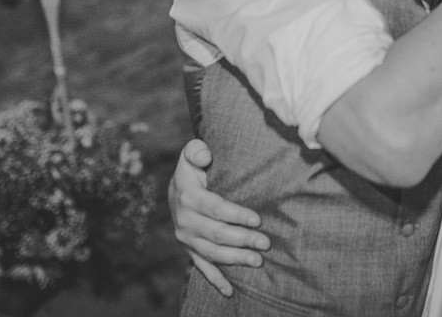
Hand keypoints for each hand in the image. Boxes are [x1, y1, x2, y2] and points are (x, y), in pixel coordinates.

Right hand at [169, 139, 270, 296]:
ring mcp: (186, 238)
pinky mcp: (190, 249)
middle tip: (266, 243)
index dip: (237, 215)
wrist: (175, 189)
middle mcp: (185, 221)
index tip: (257, 220)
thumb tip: (205, 156)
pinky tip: (230, 291)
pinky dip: (216, 280)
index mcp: (188, 197)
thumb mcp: (191, 154)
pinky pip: (202, 267)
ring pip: (212, 253)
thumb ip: (196, 150)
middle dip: (242, 240)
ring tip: (257, 261)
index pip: (216, 208)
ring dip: (235, 259)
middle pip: (217, 234)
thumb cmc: (193, 169)